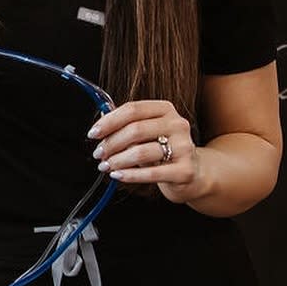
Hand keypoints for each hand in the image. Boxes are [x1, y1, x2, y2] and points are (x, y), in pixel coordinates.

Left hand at [87, 99, 205, 204]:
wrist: (193, 172)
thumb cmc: (164, 149)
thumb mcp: (147, 133)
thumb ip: (126, 126)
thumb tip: (100, 124)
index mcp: (166, 109)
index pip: (132, 109)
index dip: (109, 121)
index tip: (93, 133)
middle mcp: (178, 124)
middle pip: (135, 130)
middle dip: (111, 143)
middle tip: (98, 153)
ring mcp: (184, 147)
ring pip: (140, 152)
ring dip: (117, 160)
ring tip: (106, 166)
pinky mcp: (185, 170)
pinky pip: (151, 173)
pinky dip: (129, 175)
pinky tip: (117, 175)